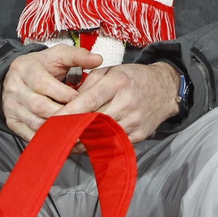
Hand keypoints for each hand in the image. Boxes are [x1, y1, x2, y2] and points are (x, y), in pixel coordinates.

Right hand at [2, 45, 102, 139]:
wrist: (19, 76)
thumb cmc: (44, 66)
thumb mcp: (59, 55)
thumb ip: (78, 56)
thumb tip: (98, 59)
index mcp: (25, 68)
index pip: (43, 84)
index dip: (65, 94)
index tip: (83, 99)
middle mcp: (14, 88)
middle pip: (39, 105)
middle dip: (63, 113)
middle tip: (83, 117)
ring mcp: (11, 107)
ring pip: (35, 122)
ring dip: (57, 128)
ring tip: (76, 128)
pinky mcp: (12, 122)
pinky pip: (30, 135)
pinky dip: (48, 138)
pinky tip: (64, 138)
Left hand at [52, 61, 180, 142]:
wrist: (164, 89)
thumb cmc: (132, 78)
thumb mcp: (110, 71)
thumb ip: (89, 84)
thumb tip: (69, 101)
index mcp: (117, 82)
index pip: (89, 100)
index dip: (69, 112)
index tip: (53, 120)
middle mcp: (127, 102)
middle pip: (94, 120)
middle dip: (73, 129)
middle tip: (54, 134)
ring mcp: (134, 120)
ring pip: (103, 135)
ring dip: (83, 140)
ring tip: (66, 141)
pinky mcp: (139, 135)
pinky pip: (114, 143)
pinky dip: (98, 145)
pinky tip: (86, 144)